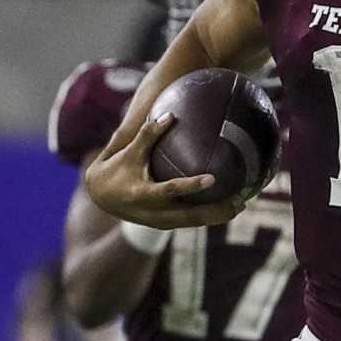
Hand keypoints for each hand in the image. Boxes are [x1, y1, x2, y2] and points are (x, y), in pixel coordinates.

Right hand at [83, 111, 240, 229]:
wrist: (100, 197)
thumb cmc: (115, 169)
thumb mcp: (128, 152)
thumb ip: (147, 134)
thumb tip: (170, 115)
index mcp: (143, 194)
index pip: (170, 191)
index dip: (190, 186)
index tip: (212, 178)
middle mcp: (153, 213)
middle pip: (190, 216)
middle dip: (217, 211)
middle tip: (240, 200)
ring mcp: (160, 222)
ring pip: (194, 222)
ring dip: (218, 216)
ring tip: (241, 204)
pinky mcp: (165, 225)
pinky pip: (191, 221)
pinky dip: (209, 216)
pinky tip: (227, 206)